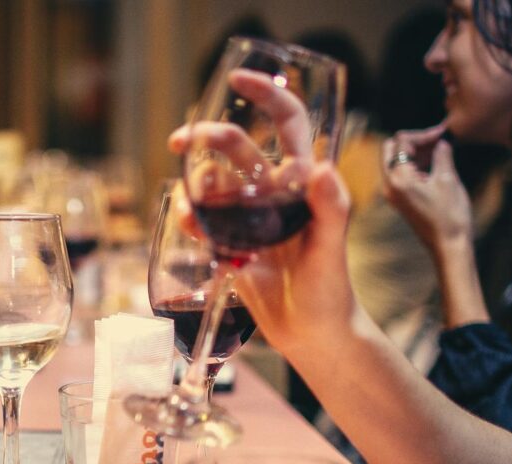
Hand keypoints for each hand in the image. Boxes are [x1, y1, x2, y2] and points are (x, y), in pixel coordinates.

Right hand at [166, 68, 358, 354]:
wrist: (312, 335)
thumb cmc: (331, 291)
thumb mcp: (332, 250)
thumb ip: (330, 209)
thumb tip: (321, 169)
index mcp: (303, 183)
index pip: (287, 123)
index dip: (266, 94)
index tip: (238, 79)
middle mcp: (275, 192)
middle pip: (236, 147)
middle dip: (207, 137)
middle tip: (179, 142)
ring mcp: (251, 216)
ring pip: (214, 182)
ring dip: (196, 184)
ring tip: (191, 210)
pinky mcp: (232, 241)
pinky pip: (204, 218)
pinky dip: (191, 217)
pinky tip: (191, 228)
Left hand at [381, 124, 473, 253]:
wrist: (448, 245)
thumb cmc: (450, 215)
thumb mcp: (448, 179)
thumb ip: (442, 155)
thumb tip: (441, 142)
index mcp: (398, 178)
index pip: (402, 142)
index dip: (423, 134)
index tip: (442, 133)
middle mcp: (388, 185)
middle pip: (392, 149)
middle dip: (414, 141)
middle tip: (438, 140)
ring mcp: (391, 193)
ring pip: (395, 160)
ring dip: (415, 152)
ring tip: (439, 149)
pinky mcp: (398, 199)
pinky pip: (400, 174)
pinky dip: (414, 164)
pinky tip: (433, 163)